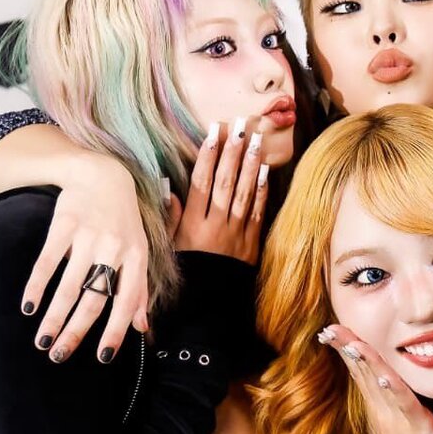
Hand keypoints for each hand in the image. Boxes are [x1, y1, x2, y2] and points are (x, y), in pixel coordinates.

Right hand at [24, 152, 150, 364]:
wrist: (103, 175)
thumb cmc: (122, 221)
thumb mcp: (139, 251)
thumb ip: (140, 289)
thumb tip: (142, 328)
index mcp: (136, 257)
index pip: (127, 301)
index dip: (116, 331)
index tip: (103, 358)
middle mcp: (115, 248)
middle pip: (95, 299)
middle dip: (76, 331)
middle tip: (58, 356)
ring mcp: (89, 235)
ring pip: (70, 286)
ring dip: (54, 317)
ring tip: (42, 340)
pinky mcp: (65, 224)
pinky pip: (48, 261)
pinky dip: (37, 286)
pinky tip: (28, 307)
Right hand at [167, 119, 270, 263]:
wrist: (209, 306)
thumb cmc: (186, 273)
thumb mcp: (170, 247)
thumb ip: (172, 218)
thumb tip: (169, 188)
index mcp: (192, 226)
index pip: (201, 183)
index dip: (207, 157)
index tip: (213, 133)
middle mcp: (215, 226)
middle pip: (225, 182)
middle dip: (232, 152)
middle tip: (239, 126)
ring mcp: (236, 234)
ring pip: (243, 193)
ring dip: (249, 164)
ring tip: (255, 140)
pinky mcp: (251, 243)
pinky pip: (257, 212)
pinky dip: (261, 190)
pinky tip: (264, 170)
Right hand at [323, 324, 432, 433]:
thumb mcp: (398, 421)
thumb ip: (390, 399)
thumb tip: (382, 380)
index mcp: (381, 404)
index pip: (360, 370)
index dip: (346, 348)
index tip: (329, 328)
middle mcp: (384, 407)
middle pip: (362, 372)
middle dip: (347, 348)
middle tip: (329, 327)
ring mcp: (396, 416)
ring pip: (378, 383)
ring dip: (365, 363)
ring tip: (351, 343)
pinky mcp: (415, 425)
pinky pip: (403, 403)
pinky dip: (393, 389)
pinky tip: (384, 375)